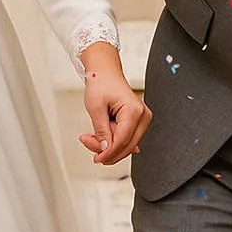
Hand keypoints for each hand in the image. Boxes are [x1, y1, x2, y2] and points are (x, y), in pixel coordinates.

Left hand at [78, 44, 151, 166]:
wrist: (105, 73)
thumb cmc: (101, 83)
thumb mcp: (95, 107)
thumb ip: (101, 130)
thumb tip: (105, 149)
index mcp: (134, 111)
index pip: (123, 141)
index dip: (108, 152)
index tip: (97, 158)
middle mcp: (142, 116)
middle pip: (127, 145)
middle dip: (107, 150)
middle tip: (88, 142)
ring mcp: (142, 119)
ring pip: (126, 144)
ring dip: (109, 145)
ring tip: (91, 135)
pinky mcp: (137, 122)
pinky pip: (126, 138)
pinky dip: (113, 141)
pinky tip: (102, 137)